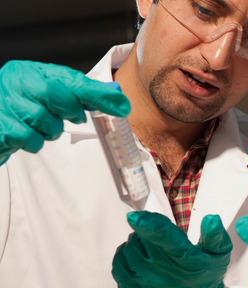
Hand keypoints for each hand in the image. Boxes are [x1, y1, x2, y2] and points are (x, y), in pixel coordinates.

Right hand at [0, 60, 128, 164]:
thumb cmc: (24, 107)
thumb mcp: (50, 93)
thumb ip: (80, 92)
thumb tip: (116, 95)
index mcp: (31, 71)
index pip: (70, 79)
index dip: (97, 93)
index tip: (121, 106)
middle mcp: (14, 81)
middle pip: (53, 93)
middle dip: (70, 110)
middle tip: (75, 118)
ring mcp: (3, 102)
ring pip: (42, 119)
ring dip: (51, 129)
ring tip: (45, 127)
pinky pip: (29, 138)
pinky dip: (35, 142)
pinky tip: (29, 136)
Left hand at [112, 211, 231, 287]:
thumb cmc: (206, 275)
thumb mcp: (219, 255)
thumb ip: (215, 236)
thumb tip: (211, 218)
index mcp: (186, 260)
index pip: (163, 237)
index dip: (147, 224)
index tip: (134, 216)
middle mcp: (163, 273)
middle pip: (141, 240)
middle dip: (145, 229)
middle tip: (155, 233)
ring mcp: (146, 284)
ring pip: (128, 251)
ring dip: (135, 242)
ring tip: (147, 244)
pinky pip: (118, 266)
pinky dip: (123, 256)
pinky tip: (136, 256)